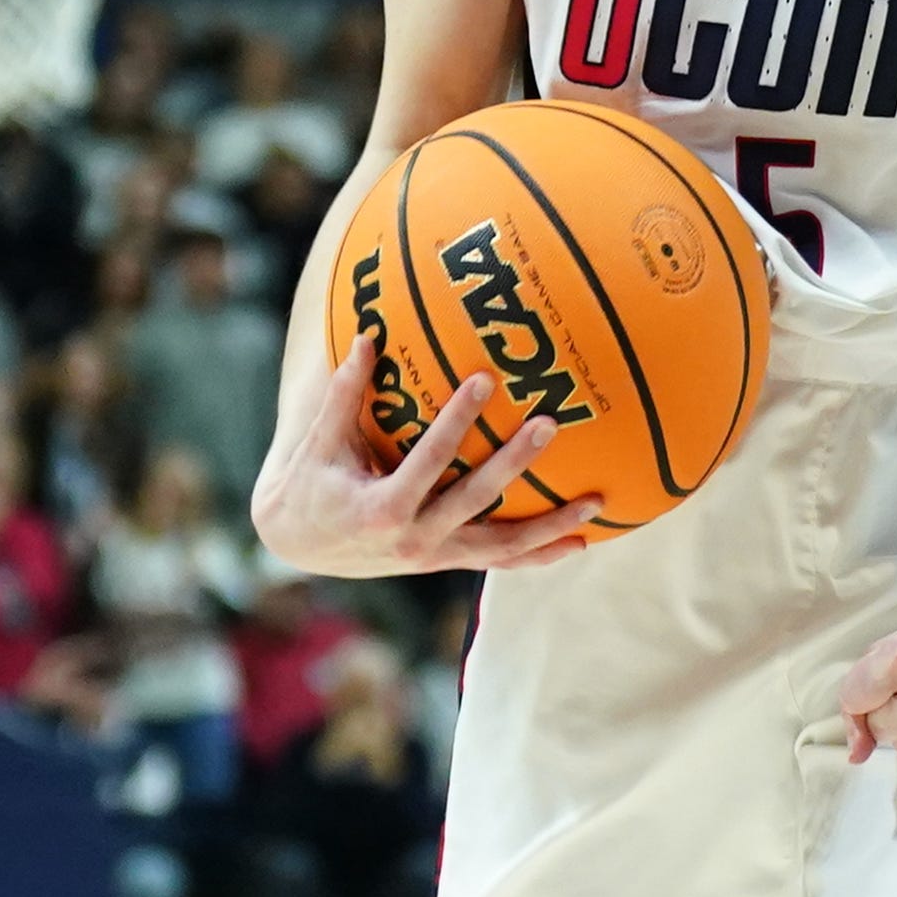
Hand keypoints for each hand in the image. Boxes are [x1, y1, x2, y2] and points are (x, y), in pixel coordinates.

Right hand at [250, 340, 599, 577]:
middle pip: (474, 499)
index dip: (455, 422)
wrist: (299, 543)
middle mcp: (412, 540)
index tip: (483, 381)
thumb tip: (367, 335)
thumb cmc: (311, 482)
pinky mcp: (447, 561)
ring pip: (500, 546)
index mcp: (380, 509)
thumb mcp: (318, 442)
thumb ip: (345, 394)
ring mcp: (434, 556)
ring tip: (597, 501)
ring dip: (550, 526)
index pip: (427, 461)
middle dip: (513, 462)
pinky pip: (499, 561)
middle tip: (550, 423)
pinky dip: (539, 555)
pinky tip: (582, 541)